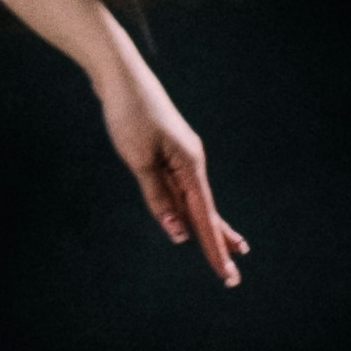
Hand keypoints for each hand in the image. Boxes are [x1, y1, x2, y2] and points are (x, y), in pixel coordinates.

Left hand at [92, 26, 247, 287]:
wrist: (119, 73)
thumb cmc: (128, 112)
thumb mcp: (140, 158)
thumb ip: (158, 197)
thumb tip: (178, 232)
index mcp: (189, 164)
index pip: (205, 217)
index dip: (214, 249)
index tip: (227, 276)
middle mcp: (191, 161)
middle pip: (207, 211)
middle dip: (218, 243)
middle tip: (232, 276)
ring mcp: (180, 155)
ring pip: (195, 199)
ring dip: (208, 226)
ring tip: (230, 248)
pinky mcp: (167, 149)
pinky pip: (181, 187)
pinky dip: (188, 207)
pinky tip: (190, 215)